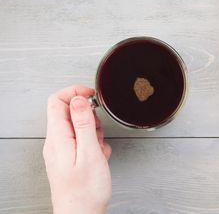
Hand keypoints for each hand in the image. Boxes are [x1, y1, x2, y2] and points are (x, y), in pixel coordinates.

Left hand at [43, 85, 111, 213]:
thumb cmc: (85, 191)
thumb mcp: (89, 153)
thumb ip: (83, 123)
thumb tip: (78, 99)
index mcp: (58, 137)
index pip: (57, 101)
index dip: (75, 92)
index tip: (92, 96)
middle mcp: (56, 142)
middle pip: (69, 112)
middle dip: (89, 116)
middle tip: (98, 129)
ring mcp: (62, 150)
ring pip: (78, 126)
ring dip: (93, 132)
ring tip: (98, 148)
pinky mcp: (70, 158)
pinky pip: (82, 140)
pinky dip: (94, 144)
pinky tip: (98, 157)